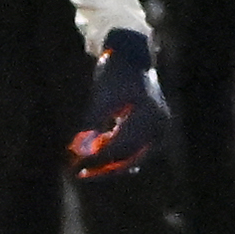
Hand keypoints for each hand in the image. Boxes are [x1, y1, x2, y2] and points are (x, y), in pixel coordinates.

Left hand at [70, 29, 168, 179]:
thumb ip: (93, 123)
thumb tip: (80, 150)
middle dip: (103, 168)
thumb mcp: (102, 98)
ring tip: (81, 168)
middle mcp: (158, 127)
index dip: (98, 160)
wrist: (131, 58)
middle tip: (77, 174)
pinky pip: (132, 149)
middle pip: (129, 158)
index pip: (121, 148)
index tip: (77, 166)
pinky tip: (93, 157)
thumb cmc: (114, 75)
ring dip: (107, 164)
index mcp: (149, 118)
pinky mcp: (150, 129)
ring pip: (131, 156)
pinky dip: (113, 153)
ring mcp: (156, 129)